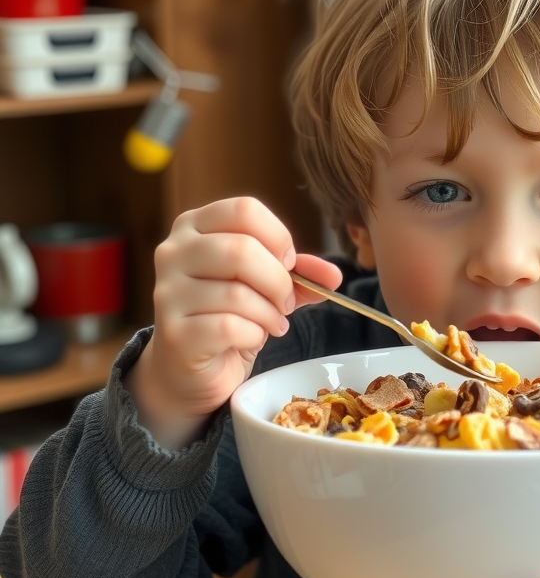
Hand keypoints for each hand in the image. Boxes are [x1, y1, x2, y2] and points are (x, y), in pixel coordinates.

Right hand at [126, 197, 341, 447]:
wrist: (191, 368)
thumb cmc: (229, 315)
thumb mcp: (266, 285)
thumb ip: (299, 273)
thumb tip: (334, 275)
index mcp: (194, 226)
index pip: (245, 209)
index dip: (279, 238)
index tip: (288, 265)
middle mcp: (173, 252)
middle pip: (242, 250)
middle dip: (278, 282)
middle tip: (285, 302)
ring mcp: (168, 292)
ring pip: (237, 293)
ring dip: (268, 313)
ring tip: (271, 323)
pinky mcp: (172, 331)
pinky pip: (229, 327)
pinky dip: (253, 335)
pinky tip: (252, 339)